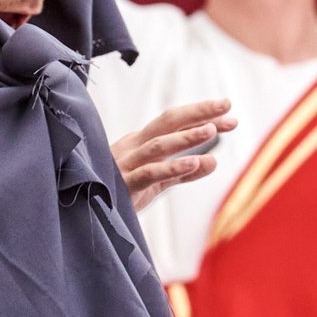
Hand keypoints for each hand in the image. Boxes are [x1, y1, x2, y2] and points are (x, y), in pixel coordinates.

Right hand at [113, 98, 238, 209]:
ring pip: (159, 145)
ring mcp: (128, 164)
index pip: (175, 123)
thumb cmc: (120, 191)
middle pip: (167, 122)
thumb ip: (183, 172)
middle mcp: (135, 147)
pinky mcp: (126, 185)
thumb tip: (213, 161)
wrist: (87, 211)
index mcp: (141, 142)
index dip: (202, 116)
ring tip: (212, 130)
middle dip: (197, 112)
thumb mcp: (156, 180)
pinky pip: (150, 174)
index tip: (229, 113)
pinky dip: (172, 168)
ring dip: (185, 137)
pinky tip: (193, 163)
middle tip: (226, 105)